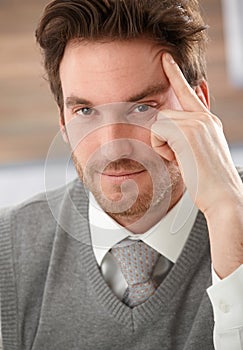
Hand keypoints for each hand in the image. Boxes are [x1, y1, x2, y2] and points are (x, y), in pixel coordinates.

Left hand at [151, 53, 242, 277]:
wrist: (223, 197)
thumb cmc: (209, 180)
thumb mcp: (199, 152)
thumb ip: (187, 136)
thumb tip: (168, 127)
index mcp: (207, 121)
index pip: (190, 92)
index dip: (175, 74)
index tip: (166, 59)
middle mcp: (203, 118)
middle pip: (165, 112)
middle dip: (163, 135)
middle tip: (179, 156)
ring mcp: (196, 122)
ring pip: (160, 121)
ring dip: (162, 143)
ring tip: (180, 158)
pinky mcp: (186, 131)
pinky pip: (157, 130)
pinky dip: (161, 148)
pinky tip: (178, 159)